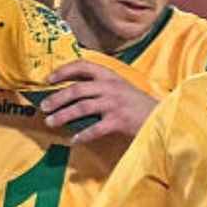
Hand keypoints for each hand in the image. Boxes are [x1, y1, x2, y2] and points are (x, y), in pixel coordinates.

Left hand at [39, 60, 157, 144]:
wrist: (162, 116)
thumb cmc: (138, 104)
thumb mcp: (120, 88)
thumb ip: (101, 87)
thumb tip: (72, 94)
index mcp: (110, 76)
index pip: (83, 66)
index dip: (63, 71)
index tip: (48, 79)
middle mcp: (110, 86)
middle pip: (76, 89)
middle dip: (57, 98)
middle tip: (44, 107)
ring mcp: (114, 103)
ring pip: (81, 107)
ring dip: (63, 115)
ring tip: (51, 122)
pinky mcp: (118, 121)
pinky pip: (95, 129)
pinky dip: (82, 135)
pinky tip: (74, 140)